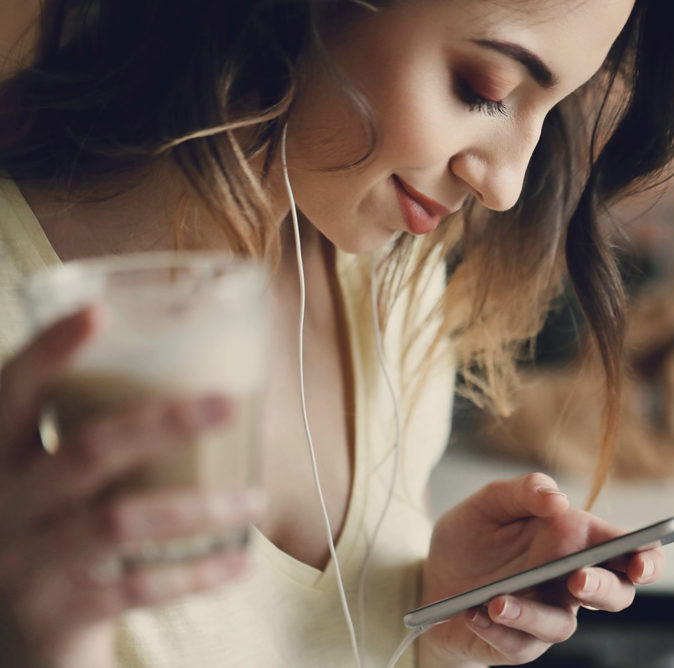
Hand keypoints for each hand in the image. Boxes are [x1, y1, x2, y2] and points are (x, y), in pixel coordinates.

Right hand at [0, 308, 263, 667]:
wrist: (15, 639)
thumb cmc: (55, 533)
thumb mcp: (57, 484)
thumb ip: (100, 441)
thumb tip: (209, 393)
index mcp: (2, 456)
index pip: (15, 391)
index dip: (52, 351)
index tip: (97, 311)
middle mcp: (5, 502)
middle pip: (86, 450)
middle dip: (164, 423)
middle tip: (229, 403)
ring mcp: (26, 559)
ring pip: (120, 522)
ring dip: (200, 508)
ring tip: (257, 498)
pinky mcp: (56, 611)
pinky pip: (139, 589)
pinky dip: (197, 574)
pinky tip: (242, 563)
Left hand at [418, 473, 664, 666]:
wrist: (431, 581)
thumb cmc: (471, 540)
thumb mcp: (490, 503)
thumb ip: (524, 491)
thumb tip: (557, 498)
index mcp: (575, 540)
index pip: (631, 550)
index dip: (648, 558)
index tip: (640, 562)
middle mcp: (569, 580)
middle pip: (616, 595)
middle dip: (603, 588)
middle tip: (577, 577)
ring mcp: (548, 613)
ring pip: (562, 625)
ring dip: (532, 613)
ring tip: (497, 600)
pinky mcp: (520, 643)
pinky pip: (521, 645)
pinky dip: (499, 629)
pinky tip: (477, 613)